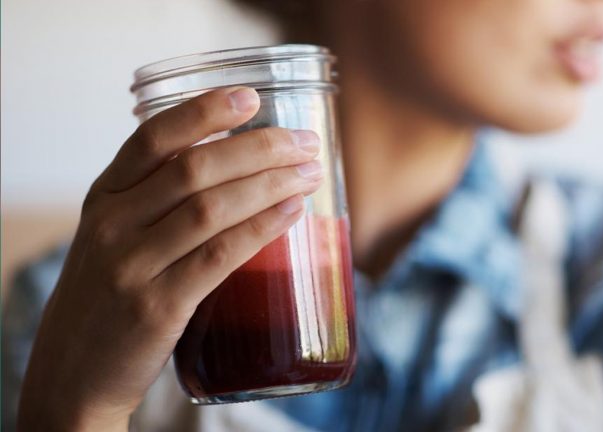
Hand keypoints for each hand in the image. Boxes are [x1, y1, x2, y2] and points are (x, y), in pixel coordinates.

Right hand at [17, 87, 322, 430]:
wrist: (74, 371)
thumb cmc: (109, 296)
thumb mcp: (114, 237)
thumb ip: (156, 200)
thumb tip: (235, 166)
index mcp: (103, 197)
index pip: (152, 138)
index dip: (204, 111)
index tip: (251, 97)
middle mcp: (112, 224)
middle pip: (194, 168)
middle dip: (259, 148)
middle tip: (304, 142)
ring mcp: (131, 266)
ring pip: (211, 208)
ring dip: (270, 184)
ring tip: (309, 173)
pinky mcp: (157, 306)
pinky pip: (219, 256)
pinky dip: (261, 229)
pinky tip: (292, 213)